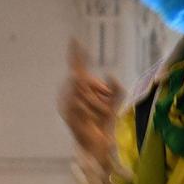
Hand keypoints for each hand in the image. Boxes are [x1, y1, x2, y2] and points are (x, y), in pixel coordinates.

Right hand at [60, 40, 121, 183]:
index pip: (77, 66)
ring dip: (98, 105)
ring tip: (99, 116)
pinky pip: (83, 104)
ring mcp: (66, 103)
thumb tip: (109, 73)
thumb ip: (116, 87)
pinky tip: (93, 118)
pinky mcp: (67, 113)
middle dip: (98, 91)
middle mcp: (70, 93)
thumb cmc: (105, 122)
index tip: (75, 38)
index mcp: (81, 88)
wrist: (98, 145)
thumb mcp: (117, 102)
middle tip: (106, 105)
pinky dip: (93, 111)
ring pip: (85, 92)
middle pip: (84, 79)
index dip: (76, 53)